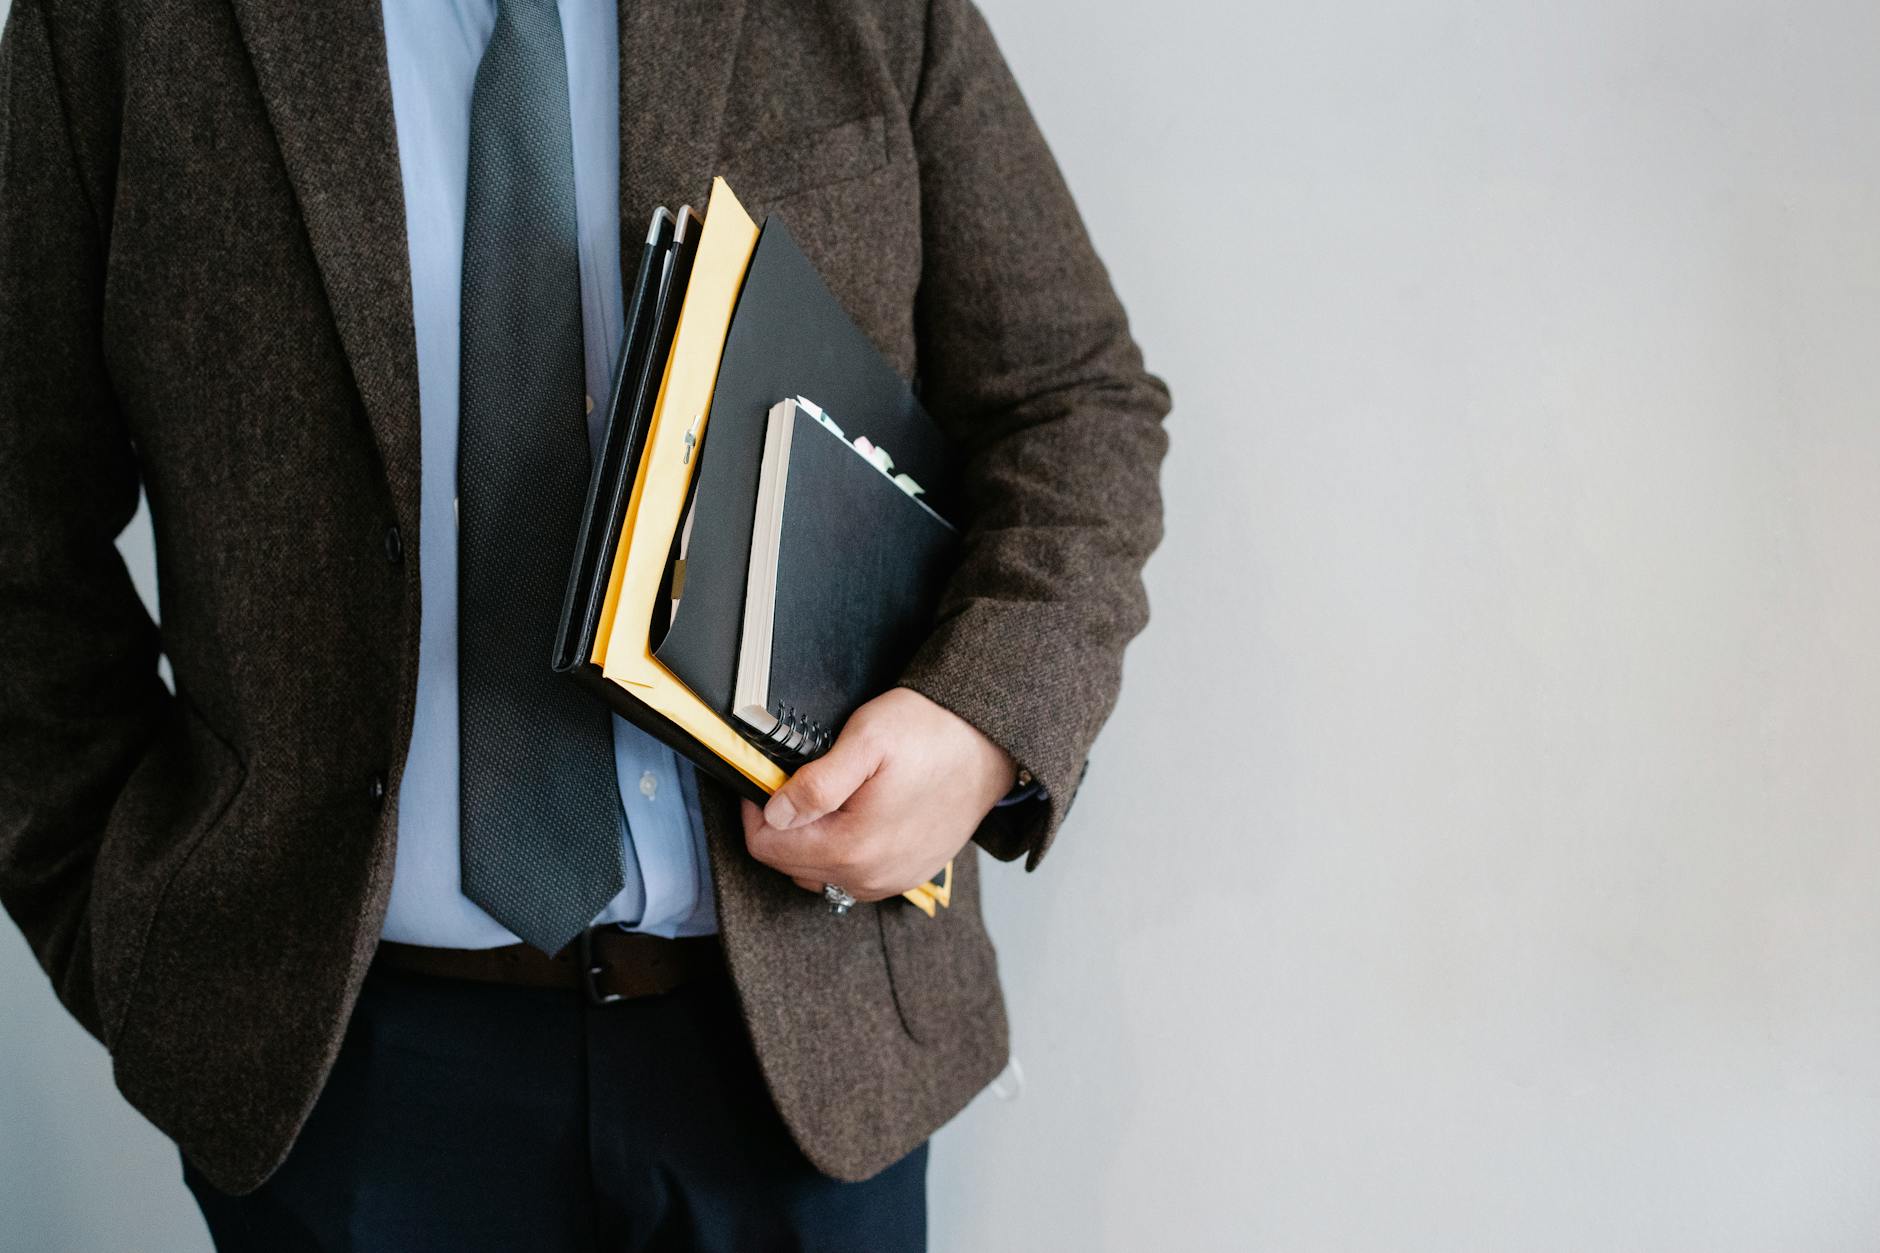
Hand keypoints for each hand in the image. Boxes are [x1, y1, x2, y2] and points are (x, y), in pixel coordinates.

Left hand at [740, 687, 1017, 901]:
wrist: (991, 743)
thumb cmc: (932, 734)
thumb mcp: (866, 741)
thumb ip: (815, 784)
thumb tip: (774, 813)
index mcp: (852, 848)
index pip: (767, 847)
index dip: (758, 809)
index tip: (769, 779)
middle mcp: (869, 878)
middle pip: (791, 864)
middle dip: (784, 825)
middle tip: (800, 781)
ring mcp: (891, 881)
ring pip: (819, 873)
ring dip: (811, 839)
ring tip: (830, 796)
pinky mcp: (908, 875)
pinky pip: (852, 875)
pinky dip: (841, 850)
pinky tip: (855, 815)